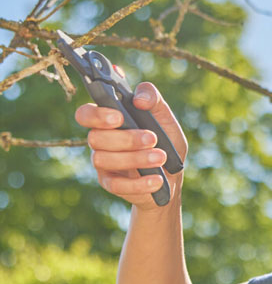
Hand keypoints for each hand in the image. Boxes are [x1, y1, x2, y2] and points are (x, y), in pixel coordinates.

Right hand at [75, 82, 187, 211]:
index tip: (119, 117)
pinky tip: (157, 180)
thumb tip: (139, 99)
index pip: (85, 114)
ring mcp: (103, 163)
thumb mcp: (165, 116)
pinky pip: (116, 185)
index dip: (96, 115)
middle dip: (126, 138)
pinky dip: (138, 183)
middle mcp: (100, 140)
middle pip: (95, 138)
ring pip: (104, 160)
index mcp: (108, 120)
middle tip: (153, 138)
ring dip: (135, 158)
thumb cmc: (165, 140)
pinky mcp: (111, 184)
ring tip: (161, 157)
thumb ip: (152, 98)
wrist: (174, 174)